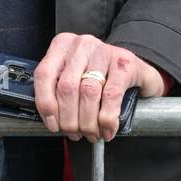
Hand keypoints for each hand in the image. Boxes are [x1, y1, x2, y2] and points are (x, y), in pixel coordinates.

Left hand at [34, 33, 165, 143]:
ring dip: (88, 122)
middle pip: (67, 87)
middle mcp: (81, 45)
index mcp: (62, 46)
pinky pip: (112, 94)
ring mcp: (104, 51)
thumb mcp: (75, 76)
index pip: (44, 74)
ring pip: (88, 92)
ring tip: (91, 134)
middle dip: (69, 119)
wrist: (136, 69)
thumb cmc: (100, 75)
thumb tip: (52, 121)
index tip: (53, 125)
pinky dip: (107, 118)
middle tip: (75, 134)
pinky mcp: (125, 63)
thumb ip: (59, 91)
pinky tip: (107, 129)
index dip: (45, 104)